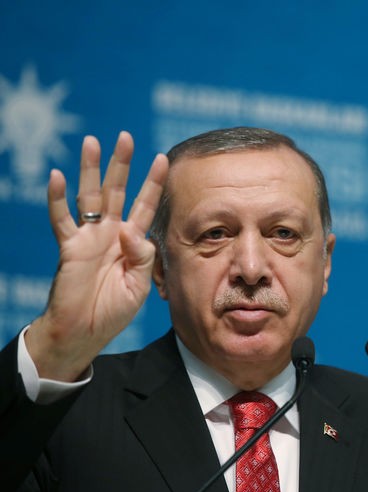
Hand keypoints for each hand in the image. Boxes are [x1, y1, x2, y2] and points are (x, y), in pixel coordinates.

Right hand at [25, 132, 168, 381]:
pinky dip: (57, 198)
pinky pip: (61, 220)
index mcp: (132, 241)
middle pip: (117, 191)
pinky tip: (58, 176)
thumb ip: (143, 258)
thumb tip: (131, 230)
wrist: (85, 332)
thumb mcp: (140, 285)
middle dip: (122, 164)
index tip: (163, 158)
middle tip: (126, 136)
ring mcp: (88, 238)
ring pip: (89, 197)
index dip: (153, 183)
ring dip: (90, 170)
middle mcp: (110, 233)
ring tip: (92, 142)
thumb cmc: (114, 310)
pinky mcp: (69, 248)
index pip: (145, 205)